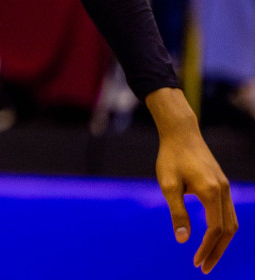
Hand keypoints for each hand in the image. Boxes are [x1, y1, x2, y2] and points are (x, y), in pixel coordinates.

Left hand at [146, 88, 237, 271]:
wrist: (181, 133)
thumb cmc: (171, 158)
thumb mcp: (168, 185)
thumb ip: (177, 212)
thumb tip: (183, 239)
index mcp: (210, 192)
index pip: (214, 229)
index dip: (207, 248)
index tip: (195, 262)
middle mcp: (223, 191)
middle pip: (228, 231)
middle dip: (217, 251)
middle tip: (203, 268)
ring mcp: (225, 188)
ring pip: (232, 223)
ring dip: (222, 242)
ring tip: (208, 256)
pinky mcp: (222, 185)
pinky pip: (228, 213)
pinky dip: (223, 229)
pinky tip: (212, 237)